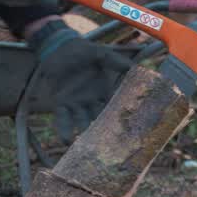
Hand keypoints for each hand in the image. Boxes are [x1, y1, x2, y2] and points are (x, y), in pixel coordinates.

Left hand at [27, 20, 133, 141]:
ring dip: (86, 133)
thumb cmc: (82, 51)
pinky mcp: (61, 103)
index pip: (116, 105)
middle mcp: (93, 101)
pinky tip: (66, 141)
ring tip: (90, 148)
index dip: (123, 116)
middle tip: (113, 146)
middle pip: (101, 118)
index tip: (132, 129)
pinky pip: (63, 119)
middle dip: (106, 131)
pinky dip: (64, 129)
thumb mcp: (102, 54)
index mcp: (104, 91)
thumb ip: (117, 62)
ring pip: (83, 122)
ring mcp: (77, 103)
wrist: (60, 48)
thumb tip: (136, 69)